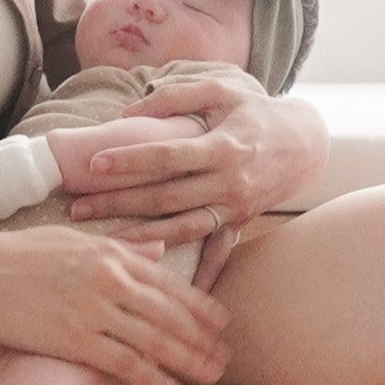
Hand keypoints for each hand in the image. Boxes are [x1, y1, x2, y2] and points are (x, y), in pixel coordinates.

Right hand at [0, 223, 225, 384]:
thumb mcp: (72, 238)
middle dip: (203, 340)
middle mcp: (109, 280)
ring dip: (187, 361)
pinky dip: (151, 376)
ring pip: (155, 340)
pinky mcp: (74, 339)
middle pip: (171, 314)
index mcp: (111, 254)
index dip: (200, 308)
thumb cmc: (17, 254)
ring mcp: (93, 310)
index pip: (170, 284)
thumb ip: (119, 246)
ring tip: (208, 377)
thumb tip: (157, 248)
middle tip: (226, 359)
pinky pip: (124, 362)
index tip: (222, 325)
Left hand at [63, 80, 328, 258]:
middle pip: (165, 197)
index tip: (94, 164)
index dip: (130, 160)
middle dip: (120, 203)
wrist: (305, 145)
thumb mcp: (221, 90)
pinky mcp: (238, 223)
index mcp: (222, 147)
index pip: (167, 156)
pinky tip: (175, 294)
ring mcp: (234, 208)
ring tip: (106, 242)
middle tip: (79, 209)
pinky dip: (200, 276)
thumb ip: (175, 96)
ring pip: (182, 228)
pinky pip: (217, 254)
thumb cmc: (256, 112)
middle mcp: (228, 182)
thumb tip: (128, 112)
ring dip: (142, 238)